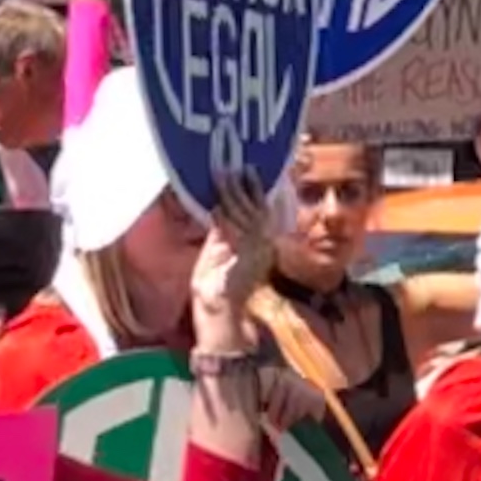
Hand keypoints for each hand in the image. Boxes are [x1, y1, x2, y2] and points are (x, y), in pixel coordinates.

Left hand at [194, 175, 275, 316]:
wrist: (221, 312)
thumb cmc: (217, 287)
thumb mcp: (220, 252)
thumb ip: (223, 232)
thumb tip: (220, 207)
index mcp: (261, 243)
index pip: (261, 211)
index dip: (256, 190)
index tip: (249, 171)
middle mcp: (265, 245)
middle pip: (256, 209)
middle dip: (244, 188)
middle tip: (234, 168)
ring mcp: (258, 252)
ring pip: (245, 216)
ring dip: (233, 196)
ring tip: (223, 177)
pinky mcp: (246, 259)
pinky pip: (234, 233)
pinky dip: (225, 219)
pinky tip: (216, 206)